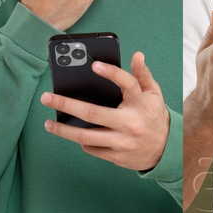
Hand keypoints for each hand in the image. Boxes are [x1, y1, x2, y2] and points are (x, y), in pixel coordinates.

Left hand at [41, 52, 170, 170]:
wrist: (166, 150)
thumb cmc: (153, 116)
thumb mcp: (154, 94)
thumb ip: (143, 75)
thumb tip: (137, 55)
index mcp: (140, 104)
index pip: (127, 85)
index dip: (111, 73)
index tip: (94, 65)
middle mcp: (130, 124)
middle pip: (92, 113)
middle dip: (65, 104)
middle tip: (46, 98)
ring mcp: (122, 142)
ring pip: (86, 137)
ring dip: (63, 130)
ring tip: (48, 123)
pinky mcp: (117, 157)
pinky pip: (92, 149)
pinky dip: (80, 142)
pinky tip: (72, 134)